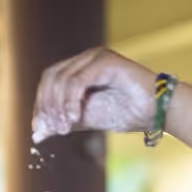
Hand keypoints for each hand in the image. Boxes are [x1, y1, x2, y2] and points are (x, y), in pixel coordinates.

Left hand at [32, 47, 156, 142]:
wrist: (155, 112)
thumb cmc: (124, 113)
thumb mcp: (84, 120)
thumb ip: (61, 122)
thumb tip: (36, 135)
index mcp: (79, 68)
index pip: (49, 81)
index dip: (40, 104)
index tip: (38, 129)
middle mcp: (86, 58)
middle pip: (52, 78)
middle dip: (46, 106)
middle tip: (51, 129)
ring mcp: (96, 56)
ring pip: (62, 79)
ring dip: (58, 106)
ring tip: (64, 128)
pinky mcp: (106, 60)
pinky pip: (78, 80)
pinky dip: (71, 101)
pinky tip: (73, 118)